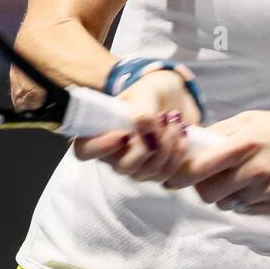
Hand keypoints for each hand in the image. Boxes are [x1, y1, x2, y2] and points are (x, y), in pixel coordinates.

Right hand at [73, 64, 203, 182]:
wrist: (173, 98)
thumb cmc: (149, 94)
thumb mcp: (142, 94)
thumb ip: (138, 110)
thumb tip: (141, 125)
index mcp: (99, 133)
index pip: (85, 151)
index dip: (101, 148)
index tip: (124, 134)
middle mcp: (113, 155)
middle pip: (122, 168)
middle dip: (146, 147)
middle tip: (161, 119)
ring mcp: (135, 167)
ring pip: (147, 173)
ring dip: (167, 147)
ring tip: (176, 121)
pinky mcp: (156, 171)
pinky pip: (167, 174)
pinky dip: (178, 153)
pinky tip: (184, 133)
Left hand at [162, 109, 269, 214]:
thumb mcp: (253, 120)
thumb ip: (221, 131)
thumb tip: (191, 142)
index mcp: (244, 143)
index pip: (199, 166)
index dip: (180, 175)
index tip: (171, 179)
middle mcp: (253, 169)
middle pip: (207, 192)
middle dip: (202, 188)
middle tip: (211, 179)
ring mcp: (265, 190)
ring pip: (225, 203)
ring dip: (225, 195)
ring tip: (241, 179)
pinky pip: (245, 210)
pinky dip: (244, 201)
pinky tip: (257, 187)